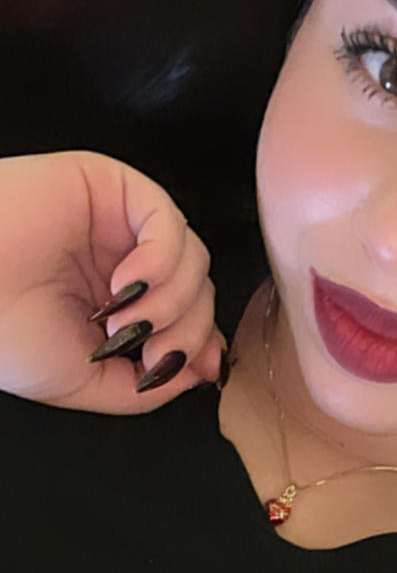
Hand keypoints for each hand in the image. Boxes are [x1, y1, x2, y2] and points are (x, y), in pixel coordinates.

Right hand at [0, 149, 226, 411]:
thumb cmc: (5, 334)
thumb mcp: (85, 383)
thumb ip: (147, 387)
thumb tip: (201, 372)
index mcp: (115, 303)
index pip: (187, 315)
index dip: (200, 341)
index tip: (195, 369)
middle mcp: (121, 260)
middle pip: (197, 288)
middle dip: (186, 329)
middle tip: (149, 352)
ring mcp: (117, 223)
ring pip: (191, 257)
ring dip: (172, 300)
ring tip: (125, 323)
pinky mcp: (109, 186)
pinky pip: (167, 219)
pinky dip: (162, 259)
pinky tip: (126, 285)